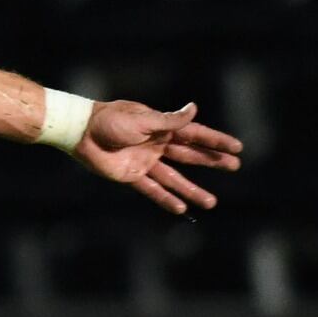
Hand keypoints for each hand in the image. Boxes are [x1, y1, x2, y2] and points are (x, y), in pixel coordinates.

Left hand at [73, 101, 242, 213]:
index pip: (195, 134)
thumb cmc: (109, 120)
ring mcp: (145, 161)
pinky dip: (166, 199)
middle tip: (235, 166)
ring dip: (192, 190)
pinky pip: (152, 189)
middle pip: (190, 155)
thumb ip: (168, 120)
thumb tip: (194, 108)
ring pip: (174, 178)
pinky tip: (181, 208)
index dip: (215, 140)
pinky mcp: (131, 175)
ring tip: (212, 202)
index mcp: (160, 127)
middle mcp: (156, 144)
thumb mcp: (141, 119)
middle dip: (212, 160)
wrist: (80, 132)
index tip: (237, 147)